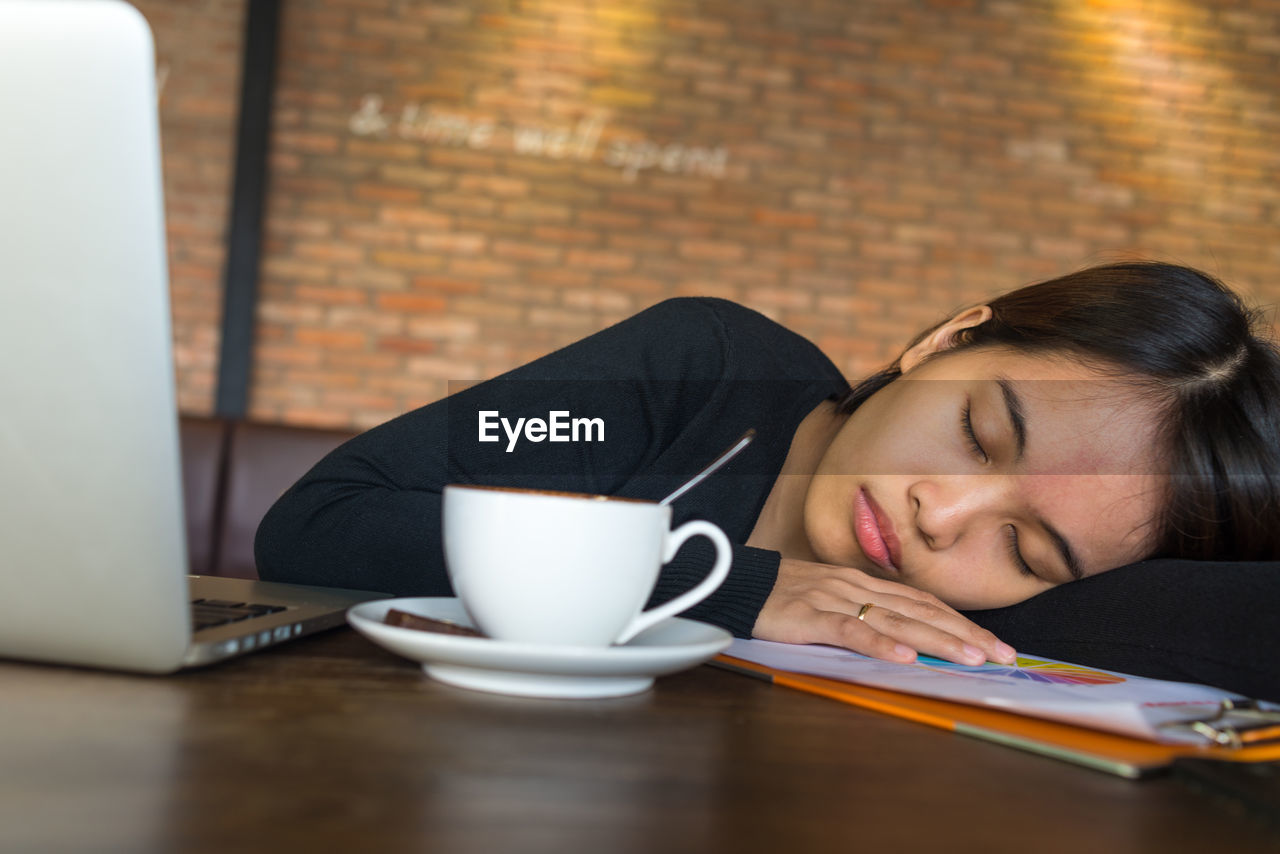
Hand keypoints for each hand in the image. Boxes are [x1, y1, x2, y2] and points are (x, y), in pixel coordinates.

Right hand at [752, 558, 1017, 664]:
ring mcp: (833, 599)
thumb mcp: (827, 599)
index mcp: (862, 584)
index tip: (994, 642)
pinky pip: (850, 630)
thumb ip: (862, 612)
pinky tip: (904, 657)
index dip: (961, 622)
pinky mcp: (809, 617)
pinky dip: (879, 644)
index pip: (923, 603)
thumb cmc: (778, 595)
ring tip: (971, 657)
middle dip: (965, 634)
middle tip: (1002, 655)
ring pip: (895, 621)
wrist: (732, 582)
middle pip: (919, 612)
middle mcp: (856, 587)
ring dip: (936, 640)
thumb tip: (902, 636)